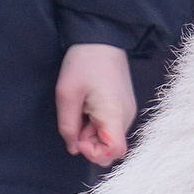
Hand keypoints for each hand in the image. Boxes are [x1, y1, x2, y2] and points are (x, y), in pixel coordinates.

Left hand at [55, 43, 135, 166]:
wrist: (101, 39)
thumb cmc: (84, 63)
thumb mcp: (67, 95)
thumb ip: (68, 126)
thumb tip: (73, 148)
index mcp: (115, 113)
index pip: (115, 151)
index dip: (95, 154)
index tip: (79, 139)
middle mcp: (126, 115)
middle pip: (111, 148)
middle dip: (90, 144)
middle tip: (76, 122)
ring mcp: (126, 111)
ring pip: (109, 138)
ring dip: (91, 133)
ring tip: (81, 110)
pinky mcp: (122, 106)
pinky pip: (110, 127)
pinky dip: (95, 125)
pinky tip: (87, 108)